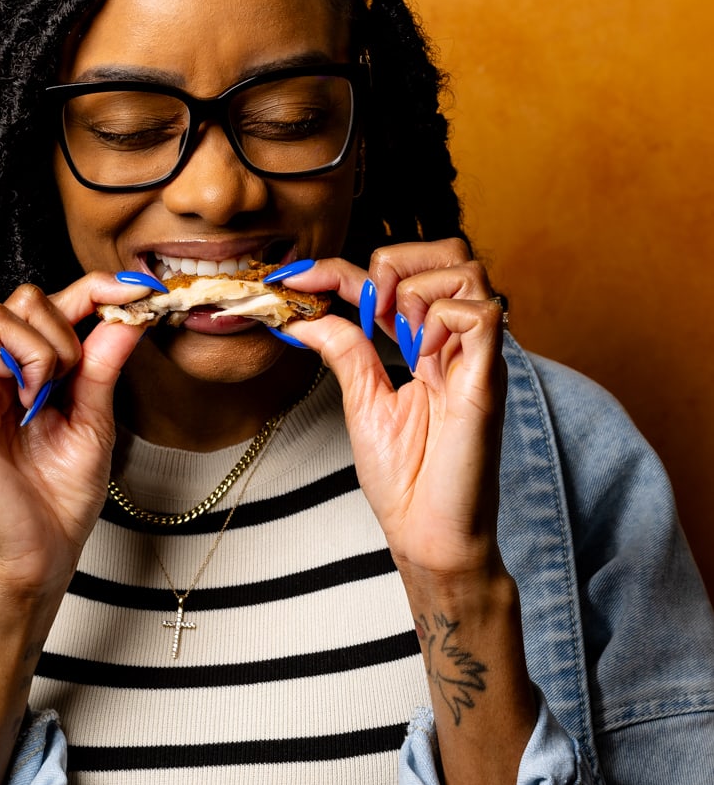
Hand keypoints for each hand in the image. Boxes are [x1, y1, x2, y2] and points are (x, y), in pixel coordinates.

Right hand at [0, 272, 144, 783]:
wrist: (42, 554)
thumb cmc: (63, 497)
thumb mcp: (97, 421)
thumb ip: (104, 364)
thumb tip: (129, 312)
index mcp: (38, 369)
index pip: (59, 301)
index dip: (97, 285)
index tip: (140, 286)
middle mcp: (2, 370)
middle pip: (24, 297)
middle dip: (64, 328)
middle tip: (72, 383)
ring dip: (37, 350)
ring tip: (45, 400)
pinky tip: (20, 399)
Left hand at [285, 241, 535, 784]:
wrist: (427, 533)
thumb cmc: (406, 479)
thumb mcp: (362, 400)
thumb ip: (343, 349)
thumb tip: (301, 316)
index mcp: (429, 344)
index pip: (394, 277)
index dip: (341, 267)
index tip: (293, 278)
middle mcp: (457, 342)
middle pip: (450, 251)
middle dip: (397, 261)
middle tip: (369, 308)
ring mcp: (476, 356)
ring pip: (467, 269)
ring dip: (419, 289)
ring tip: (399, 336)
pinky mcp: (490, 378)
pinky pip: (481, 314)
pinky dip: (442, 320)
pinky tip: (424, 354)